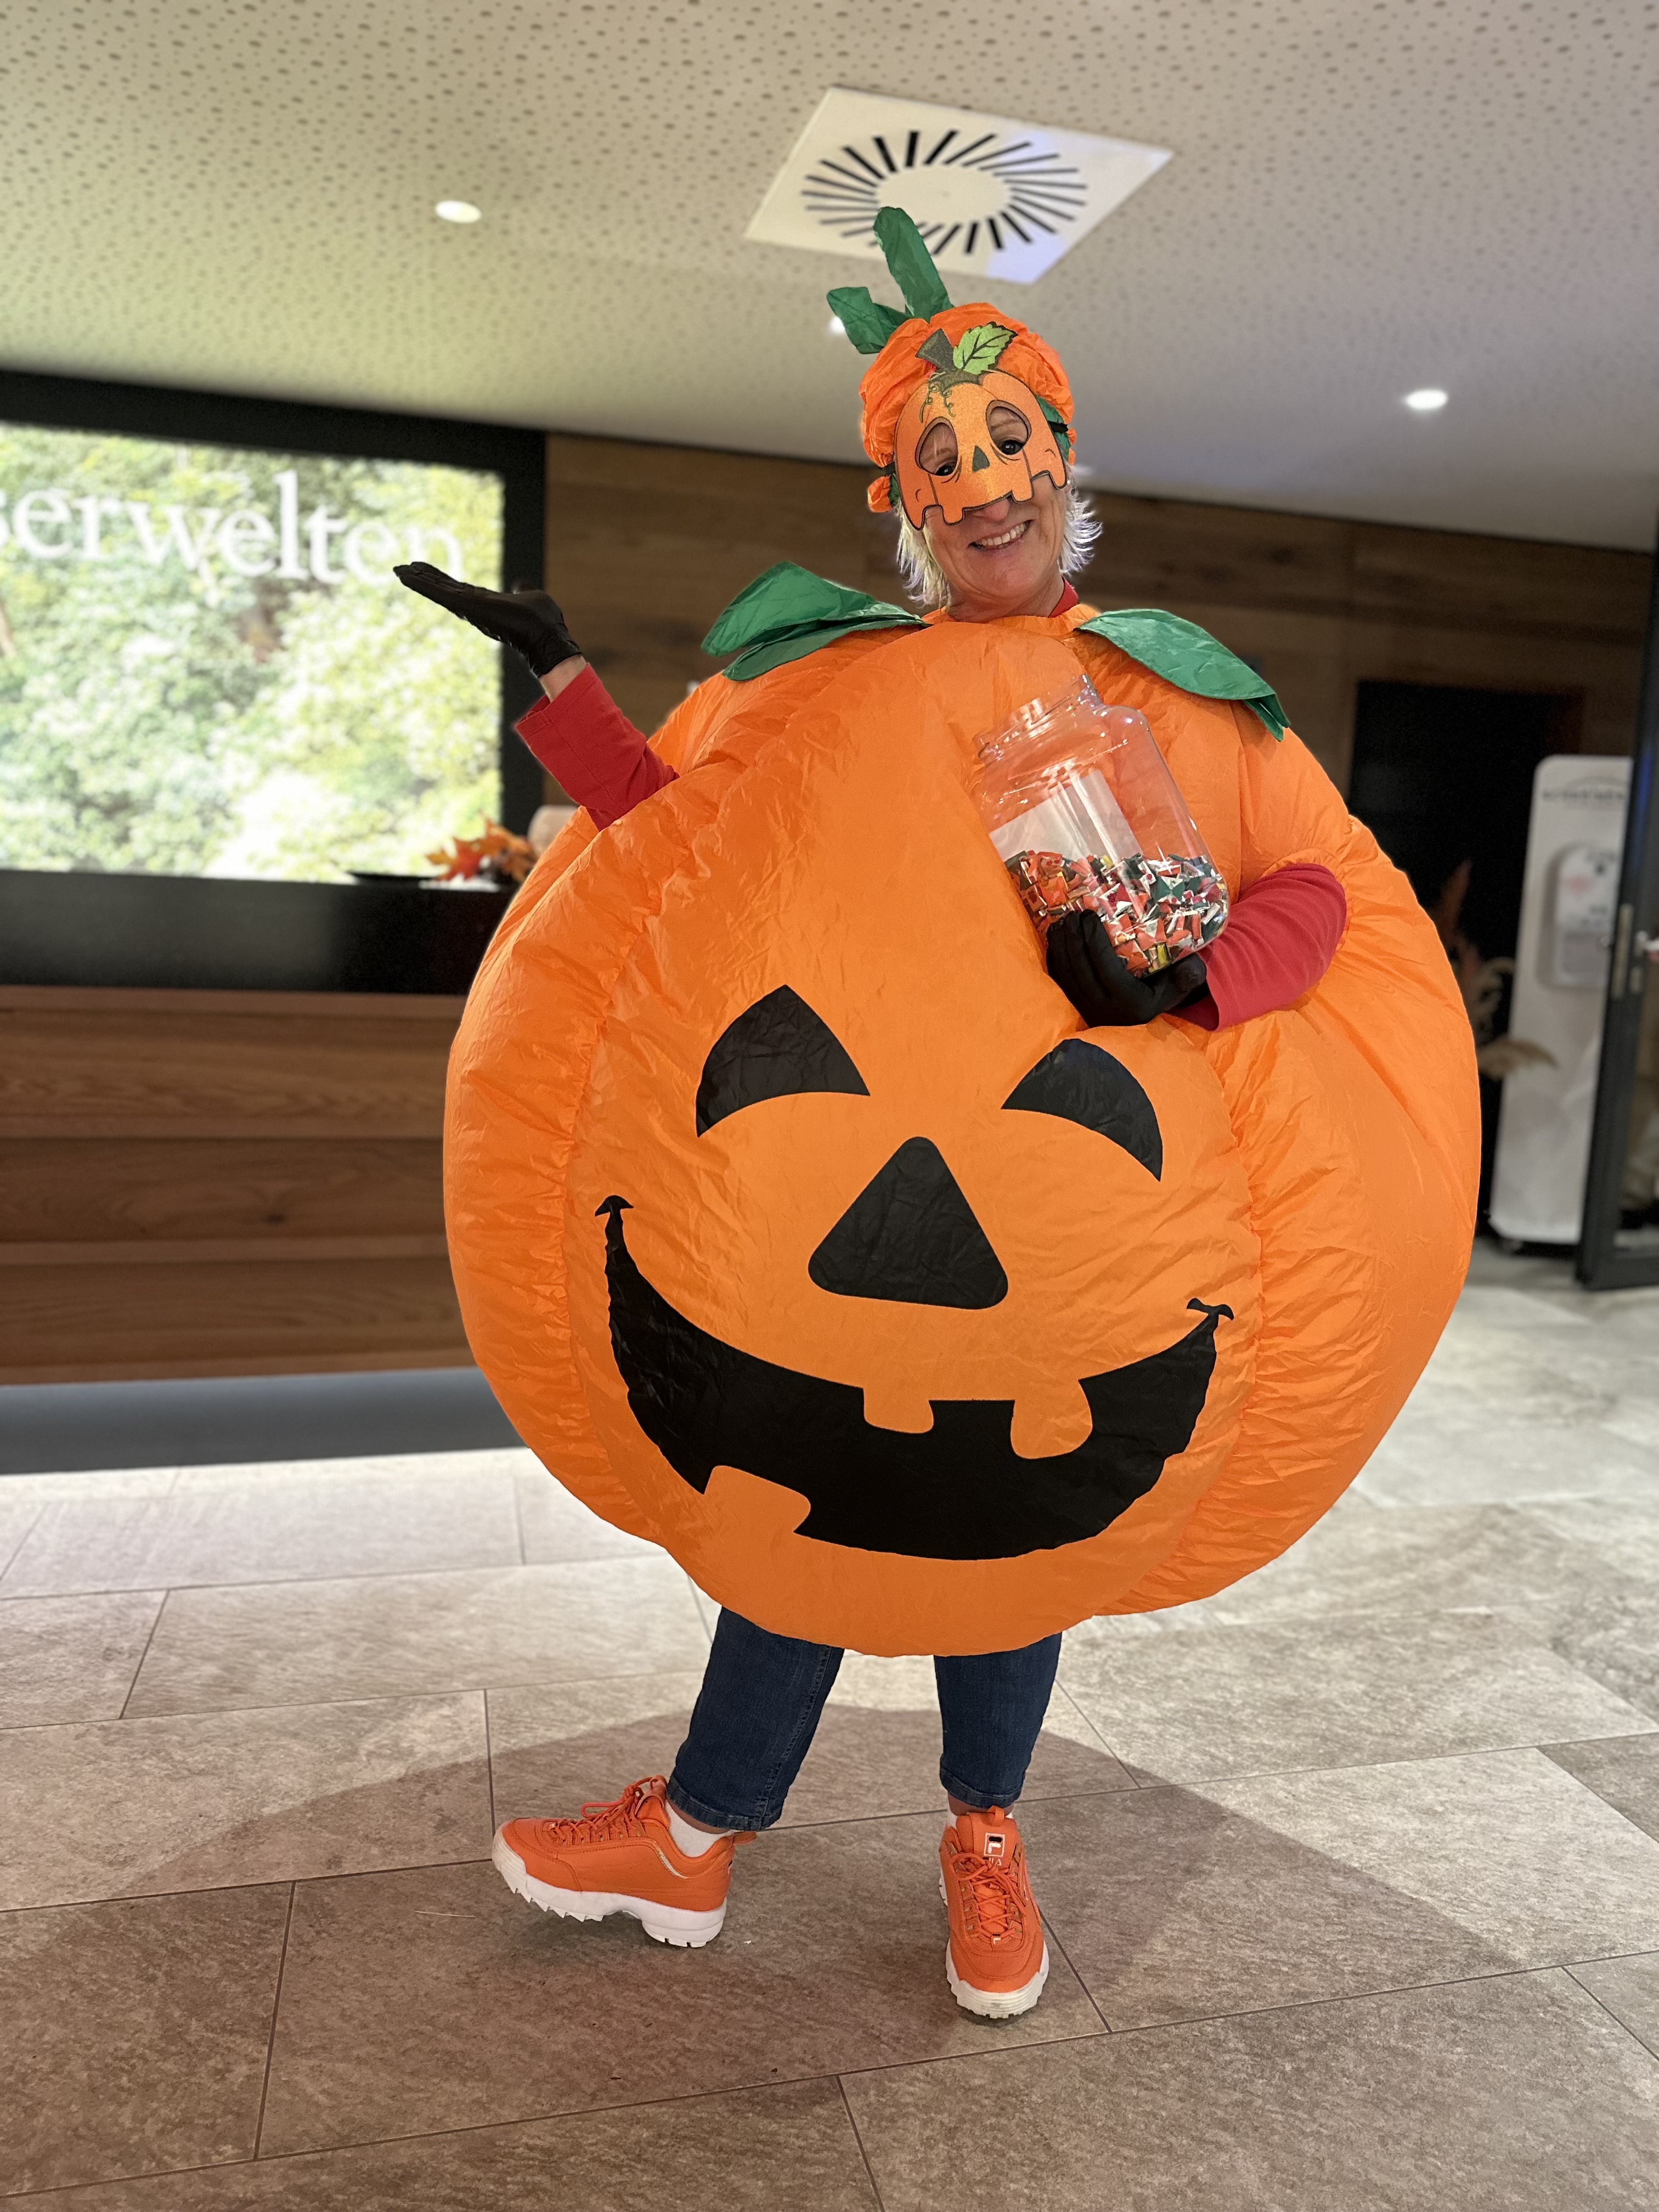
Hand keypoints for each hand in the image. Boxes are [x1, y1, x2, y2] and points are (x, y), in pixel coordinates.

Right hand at [393, 563, 580, 676]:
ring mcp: (469, 608)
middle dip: (423, 579)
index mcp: (485, 602)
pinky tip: (408, 577)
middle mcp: (473, 607)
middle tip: (402, 568)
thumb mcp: (530, 597)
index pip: (458, 588)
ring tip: (398, 570)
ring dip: (418, 581)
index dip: (441, 579)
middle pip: (443, 589)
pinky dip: (424, 585)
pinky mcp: (467, 607)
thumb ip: (522, 590)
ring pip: (438, 591)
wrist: (548, 636)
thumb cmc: (543, 622)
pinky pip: (441, 594)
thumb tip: (521, 584)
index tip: (425, 570)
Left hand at [1046, 910, 1207, 1026]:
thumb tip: (1195, 966)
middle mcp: (1104, 1009)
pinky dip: (1054, 958)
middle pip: (1081, 969)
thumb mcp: (1179, 986)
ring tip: (1061, 921)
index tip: (1089, 916)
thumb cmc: (1161, 992)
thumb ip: (1189, 976)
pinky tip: (1054, 938)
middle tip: (1073, 913)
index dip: (1094, 942)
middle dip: (1073, 938)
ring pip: (1066, 975)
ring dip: (1060, 946)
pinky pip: (1058, 981)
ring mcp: (1085, 1009)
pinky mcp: (1074, 1006)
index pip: (1106, 969)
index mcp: (1129, 1002)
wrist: (1141, 1018)